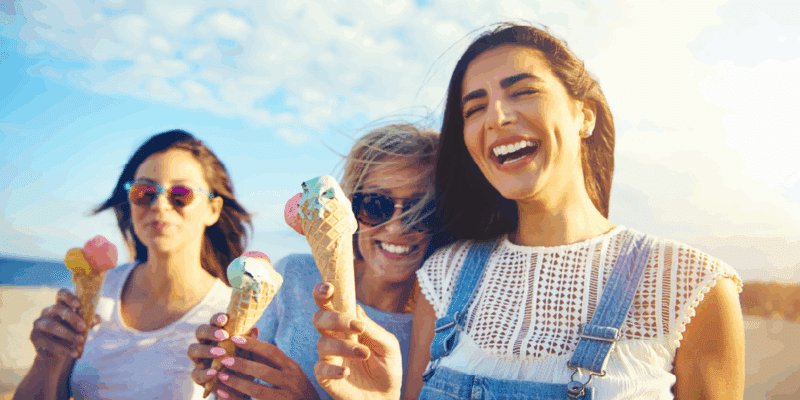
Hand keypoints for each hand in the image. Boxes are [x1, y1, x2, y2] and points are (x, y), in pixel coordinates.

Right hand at [29, 288, 97, 359]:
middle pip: (57, 309)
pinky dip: (60, 348)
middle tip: (83, 328)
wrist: (58, 351)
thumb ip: (89, 321)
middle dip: (71, 318)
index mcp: (60, 305)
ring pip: (51, 326)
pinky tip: (71, 353)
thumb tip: (96, 319)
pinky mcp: (34, 337)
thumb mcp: (82, 326)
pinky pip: (46, 342)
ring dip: (67, 334)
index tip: (79, 305)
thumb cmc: (72, 333)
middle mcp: (47, 312)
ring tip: (81, 342)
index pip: (61, 294)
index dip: (69, 297)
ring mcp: (38, 324)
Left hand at [188, 314, 319, 399]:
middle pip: (265, 370)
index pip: (272, 352)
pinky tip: (223, 393)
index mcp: (292, 368)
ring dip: (238, 383)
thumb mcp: (290, 373)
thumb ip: (272, 360)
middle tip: (224, 358)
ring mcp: (287, 398)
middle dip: (243, 364)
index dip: (253, 345)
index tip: (235, 338)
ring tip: (221, 375)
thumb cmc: (297, 392)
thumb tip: (252, 334)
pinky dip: (236, 398)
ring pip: (259, 391)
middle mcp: (292, 382)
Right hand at [312, 282, 401, 399]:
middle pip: (319, 319)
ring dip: (343, 347)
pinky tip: (346, 373)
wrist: (387, 398)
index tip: (329, 287)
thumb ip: (372, 329)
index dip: (324, 292)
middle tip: (355, 327)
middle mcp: (334, 338)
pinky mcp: (326, 378)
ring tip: (365, 354)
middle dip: (334, 318)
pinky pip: (320, 370)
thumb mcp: (387, 346)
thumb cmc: (387, 368)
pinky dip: (332, 370)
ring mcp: (328, 358)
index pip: (330, 304)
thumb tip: (355, 310)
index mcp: (347, 325)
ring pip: (322, 344)